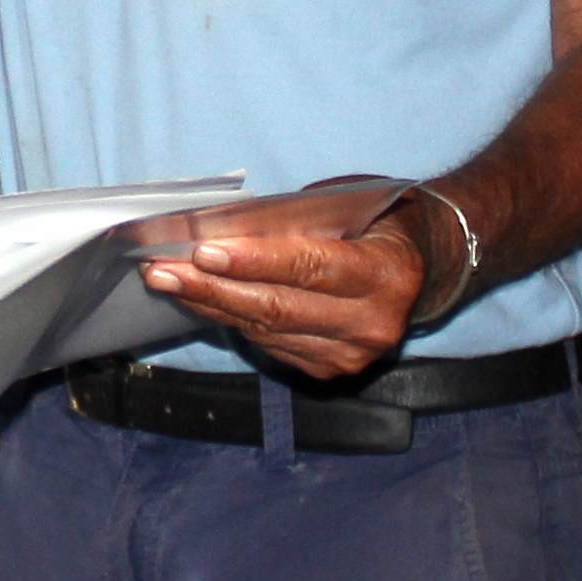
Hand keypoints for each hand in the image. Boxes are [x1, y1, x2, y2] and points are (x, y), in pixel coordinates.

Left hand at [136, 179, 434, 385]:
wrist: (418, 270)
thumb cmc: (375, 224)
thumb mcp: (349, 210)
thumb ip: (297, 226)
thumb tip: (221, 233)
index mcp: (386, 274)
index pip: (311, 267)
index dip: (254, 261)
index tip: (203, 251)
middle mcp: (372, 324)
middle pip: (278, 307)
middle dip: (213, 287)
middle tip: (162, 269)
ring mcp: (351, 354)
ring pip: (266, 329)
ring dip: (210, 304)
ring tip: (167, 280)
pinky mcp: (331, 370)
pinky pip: (269, 344)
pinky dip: (231, 319)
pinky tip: (201, 300)